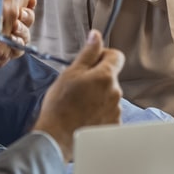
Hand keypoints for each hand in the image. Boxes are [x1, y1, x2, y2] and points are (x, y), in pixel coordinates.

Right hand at [31, 30, 123, 161]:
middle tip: (78, 86)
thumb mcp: (70, 73)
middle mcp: (115, 93)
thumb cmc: (60, 105)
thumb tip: (96, 36)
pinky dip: (99, 111)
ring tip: (79, 104)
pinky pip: (109, 111)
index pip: (116, 55)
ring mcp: (115, 110)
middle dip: (97, 78)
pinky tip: (84, 116)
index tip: (91, 62)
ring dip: (98, 95)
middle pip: (111, 77)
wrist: (57, 137)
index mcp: (105, 76)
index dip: (103, 55)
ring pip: (109, 95)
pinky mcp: (113, 125)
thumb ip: (88, 53)